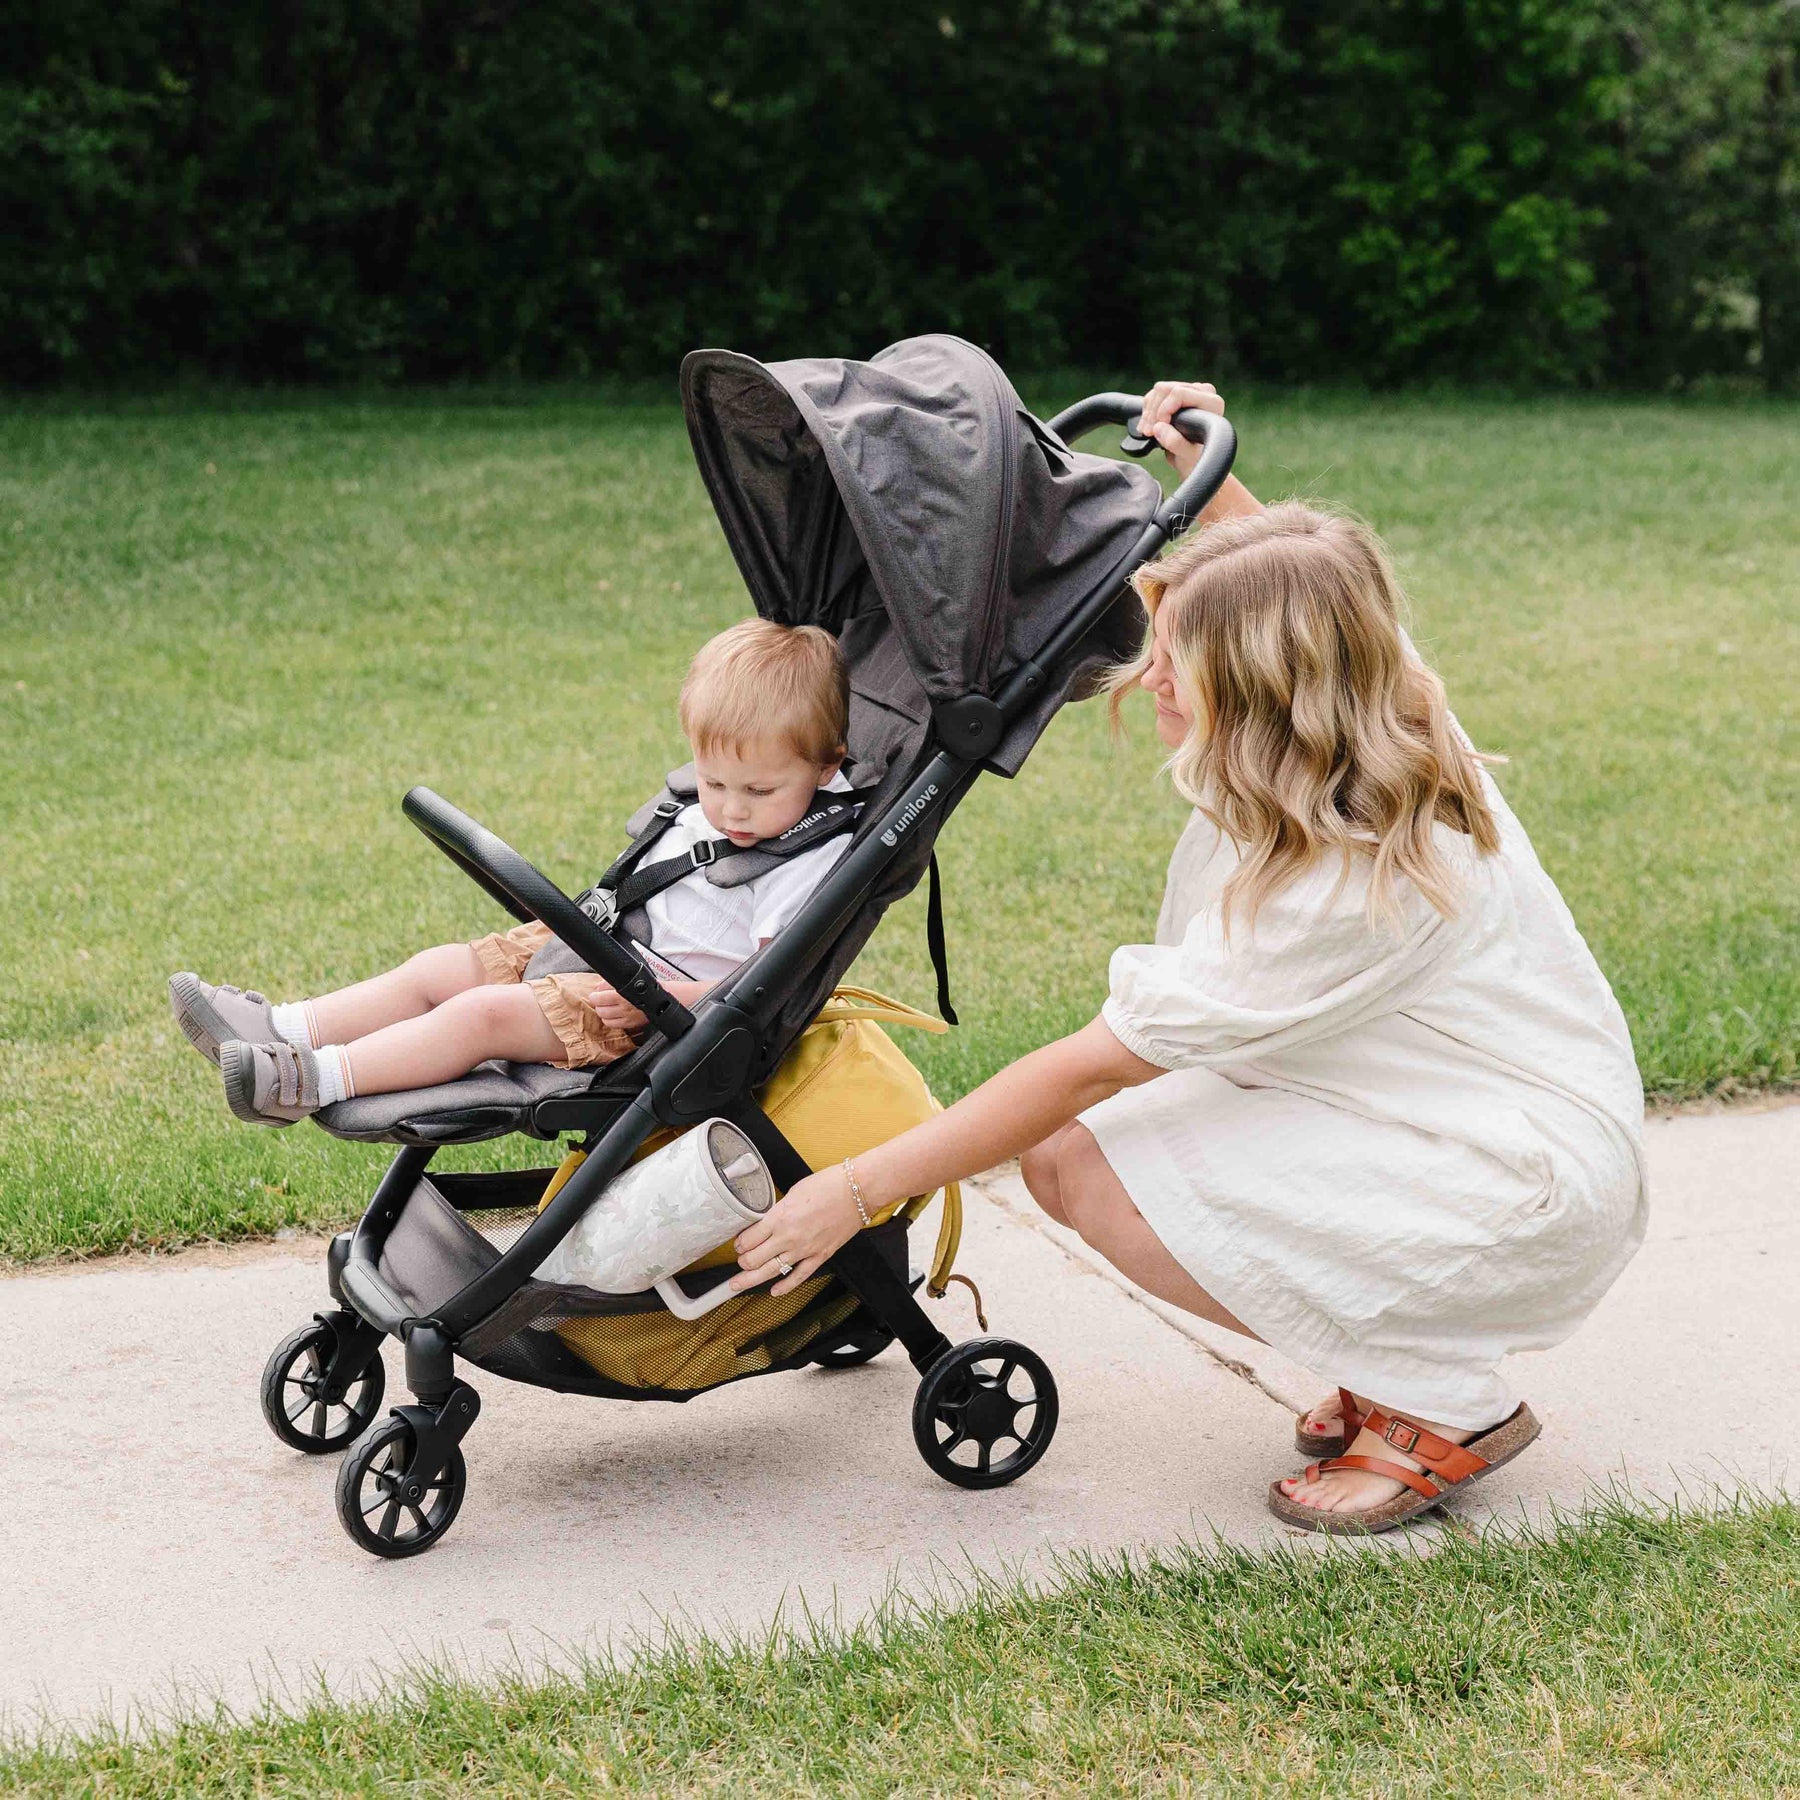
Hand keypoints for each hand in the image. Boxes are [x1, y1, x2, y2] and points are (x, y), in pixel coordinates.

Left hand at [586, 980, 647, 1034]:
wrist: (660, 997)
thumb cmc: (645, 986)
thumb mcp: (627, 978)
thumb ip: (610, 982)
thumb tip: (599, 987)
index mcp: (621, 994)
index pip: (598, 998)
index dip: (595, 995)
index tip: (595, 994)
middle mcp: (624, 1007)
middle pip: (600, 1009)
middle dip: (599, 1004)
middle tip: (601, 1000)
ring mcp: (627, 1017)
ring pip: (604, 1018)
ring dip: (603, 1013)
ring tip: (606, 1007)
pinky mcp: (630, 1024)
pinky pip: (612, 1024)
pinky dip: (609, 1020)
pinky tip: (612, 1015)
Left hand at [730, 1165, 863, 1297]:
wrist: (856, 1191)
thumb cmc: (828, 1185)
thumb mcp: (793, 1192)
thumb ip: (779, 1211)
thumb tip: (768, 1221)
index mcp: (779, 1217)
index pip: (749, 1239)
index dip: (739, 1243)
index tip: (739, 1243)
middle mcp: (788, 1237)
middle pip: (754, 1259)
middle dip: (742, 1261)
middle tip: (740, 1261)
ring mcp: (804, 1249)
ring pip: (770, 1271)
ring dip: (750, 1279)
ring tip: (737, 1285)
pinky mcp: (820, 1256)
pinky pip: (799, 1276)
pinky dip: (785, 1286)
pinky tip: (774, 1291)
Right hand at [1137, 380, 1225, 479]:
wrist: (1191, 461)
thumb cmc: (1194, 459)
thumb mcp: (1187, 456)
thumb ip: (1176, 443)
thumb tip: (1158, 428)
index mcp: (1211, 403)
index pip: (1179, 393)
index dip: (1163, 409)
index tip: (1157, 427)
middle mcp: (1202, 392)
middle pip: (1166, 389)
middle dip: (1153, 412)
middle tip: (1148, 432)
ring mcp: (1189, 391)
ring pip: (1159, 390)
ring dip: (1148, 412)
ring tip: (1147, 431)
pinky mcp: (1177, 395)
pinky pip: (1155, 394)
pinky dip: (1147, 410)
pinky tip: (1148, 425)